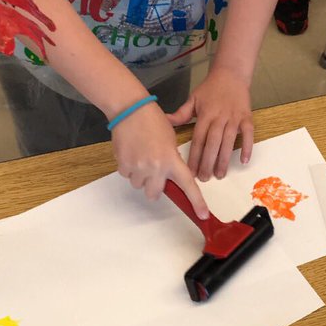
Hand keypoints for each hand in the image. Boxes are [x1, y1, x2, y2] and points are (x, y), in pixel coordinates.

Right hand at [111, 101, 207, 216]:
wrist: (130, 110)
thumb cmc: (152, 120)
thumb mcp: (170, 140)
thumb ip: (171, 159)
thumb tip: (168, 174)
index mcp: (171, 159)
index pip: (187, 184)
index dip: (196, 201)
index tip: (202, 215)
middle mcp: (155, 167)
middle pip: (154, 193)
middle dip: (153, 186)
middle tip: (153, 173)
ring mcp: (137, 167)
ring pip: (138, 185)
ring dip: (139, 176)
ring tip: (139, 156)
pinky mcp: (123, 164)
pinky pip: (126, 175)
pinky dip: (128, 168)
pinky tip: (131, 153)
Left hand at [166, 68, 253, 179]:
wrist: (231, 74)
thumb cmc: (210, 89)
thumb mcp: (193, 99)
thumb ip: (181, 113)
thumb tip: (165, 121)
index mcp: (205, 115)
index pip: (198, 139)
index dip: (194, 156)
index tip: (190, 171)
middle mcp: (219, 118)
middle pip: (213, 143)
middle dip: (208, 162)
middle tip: (204, 178)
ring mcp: (234, 118)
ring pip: (229, 141)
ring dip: (224, 159)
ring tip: (220, 175)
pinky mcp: (247, 118)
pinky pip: (249, 134)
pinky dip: (248, 147)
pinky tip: (243, 161)